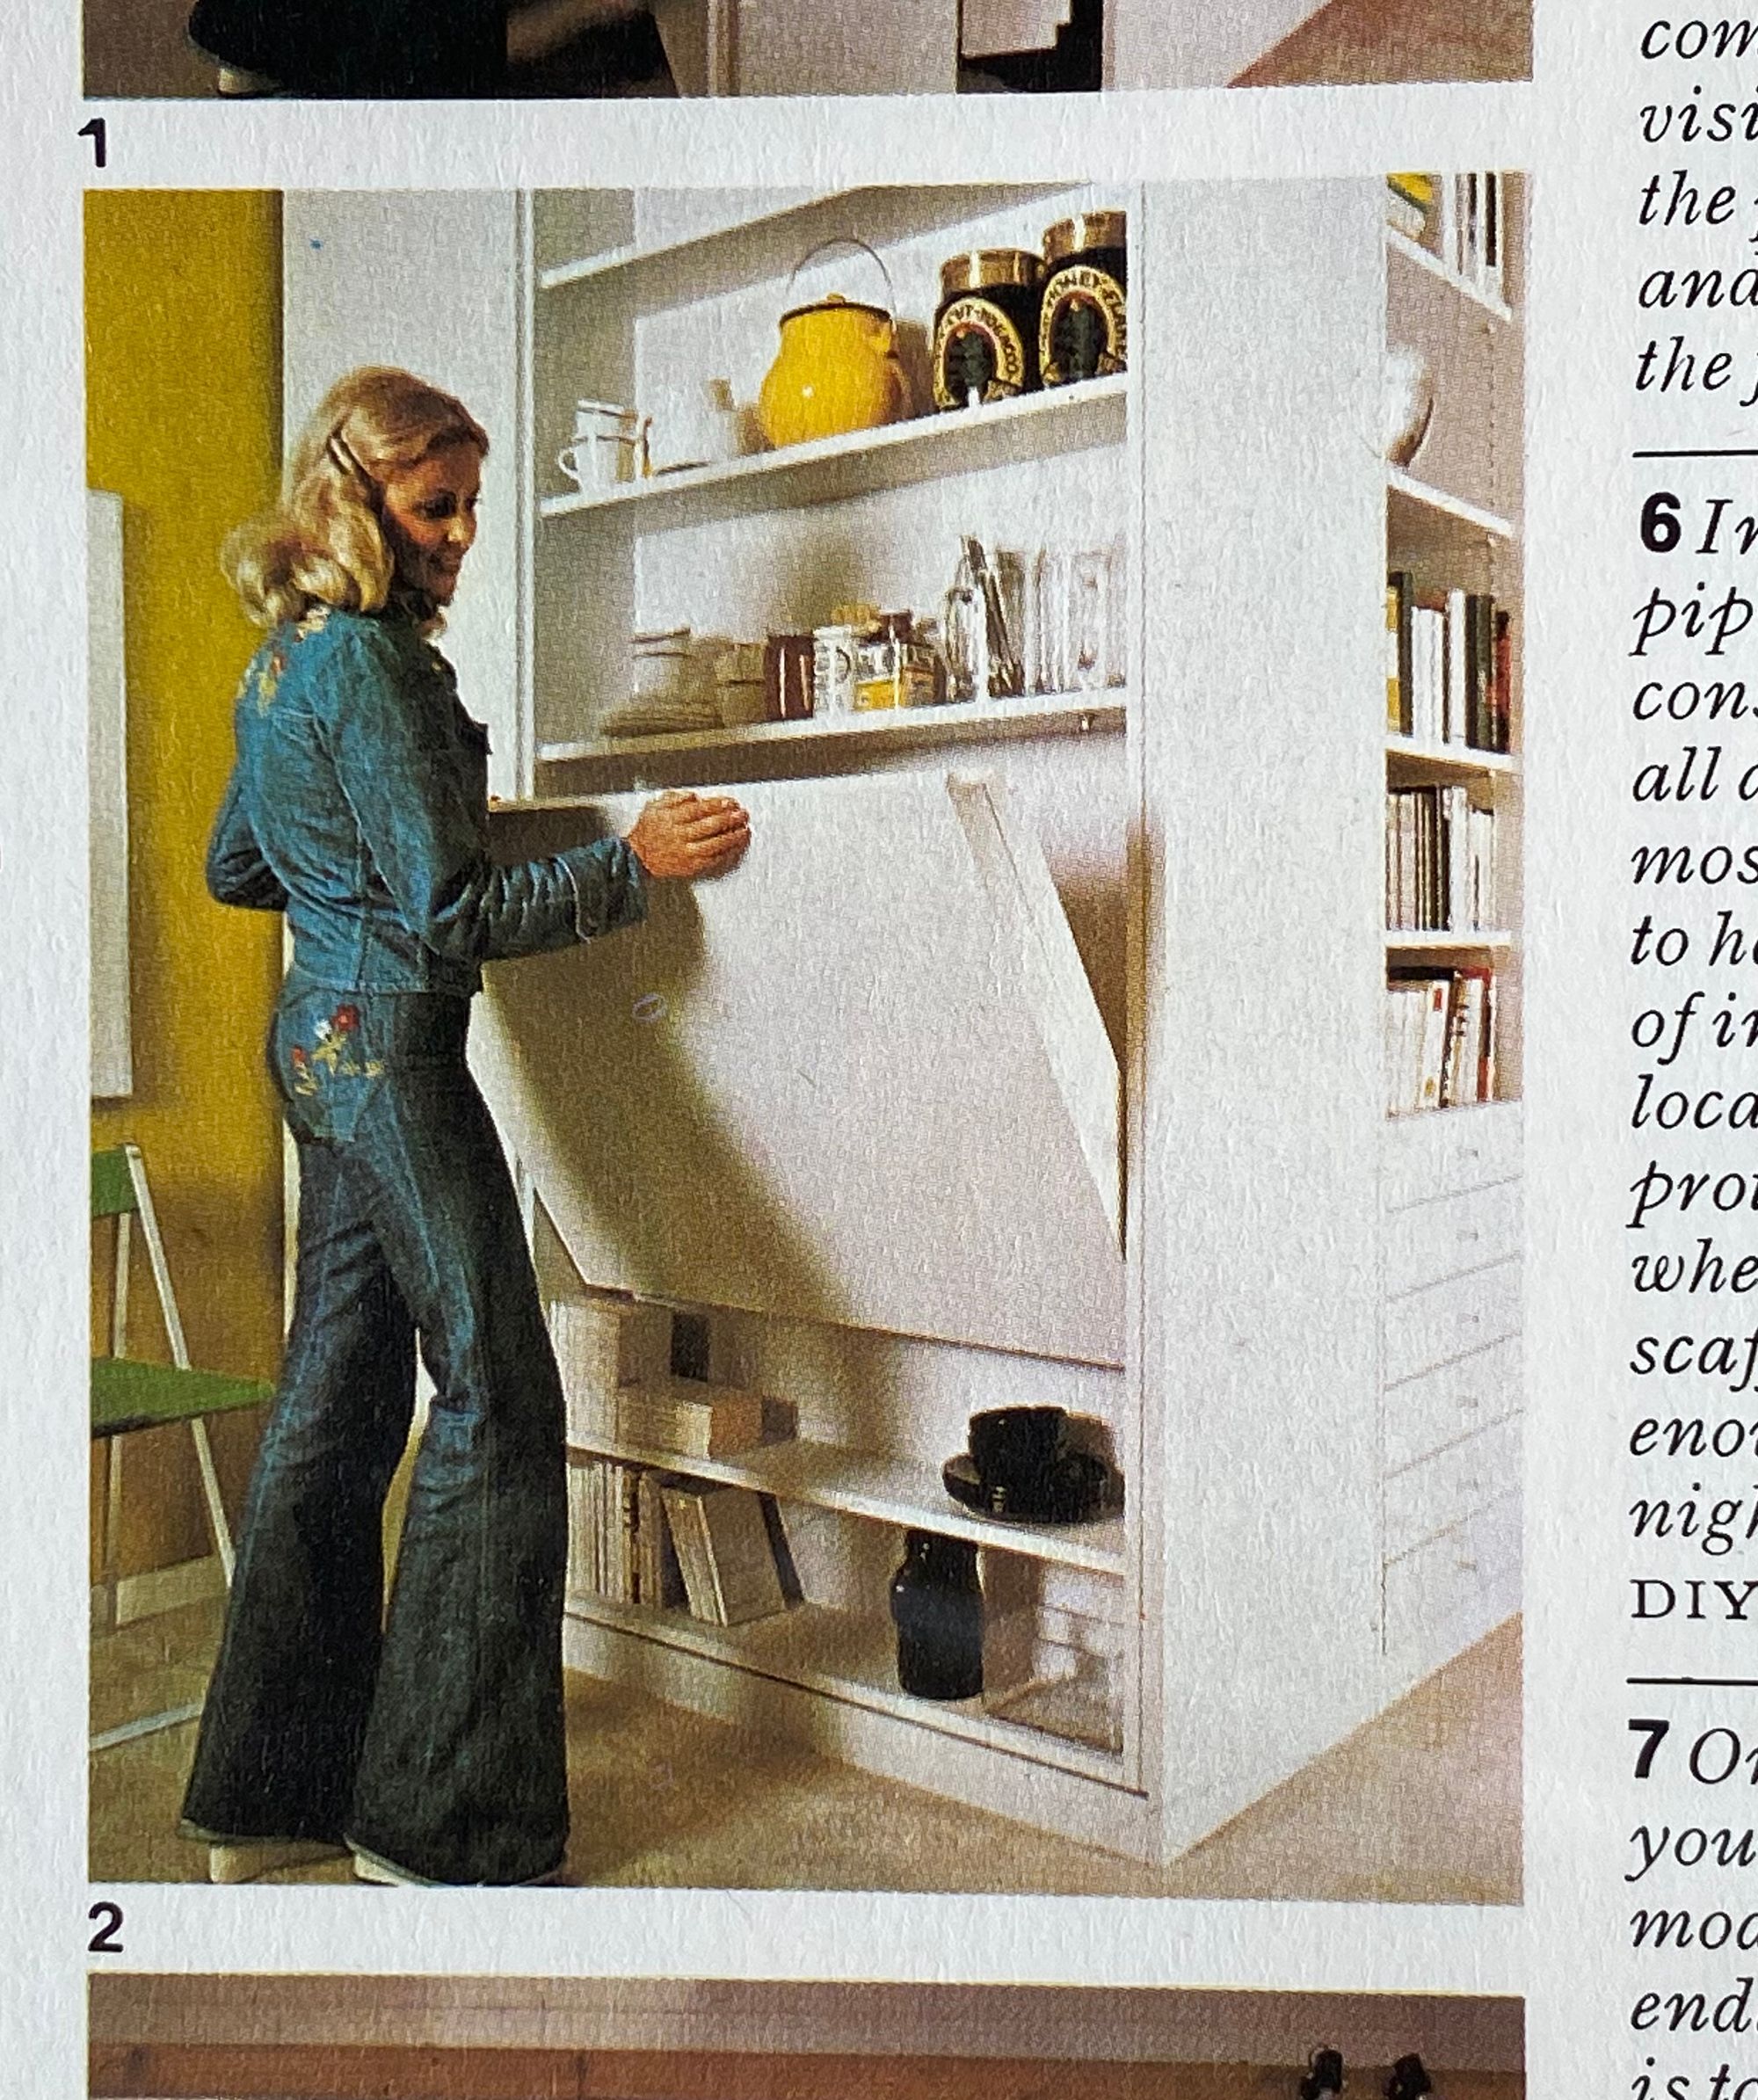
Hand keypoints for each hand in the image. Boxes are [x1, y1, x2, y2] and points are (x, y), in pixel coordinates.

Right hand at [625, 791, 750, 880]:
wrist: (638, 857)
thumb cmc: (648, 830)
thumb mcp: (655, 806)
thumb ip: (676, 798)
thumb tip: (695, 796)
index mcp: (671, 818)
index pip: (700, 809)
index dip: (718, 805)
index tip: (731, 802)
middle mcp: (679, 835)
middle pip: (710, 825)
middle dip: (730, 818)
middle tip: (743, 814)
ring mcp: (686, 852)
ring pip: (715, 843)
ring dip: (732, 836)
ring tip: (744, 830)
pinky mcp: (690, 866)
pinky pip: (712, 859)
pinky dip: (726, 852)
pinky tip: (735, 846)